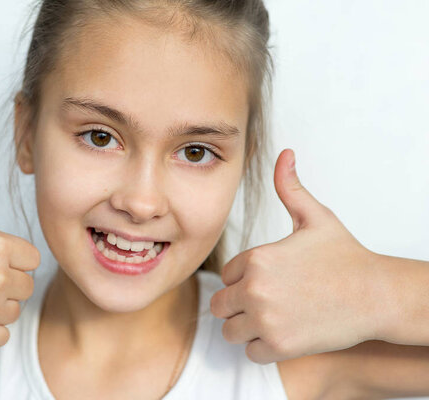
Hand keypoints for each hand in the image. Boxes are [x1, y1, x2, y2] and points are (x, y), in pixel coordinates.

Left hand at [210, 149, 379, 363]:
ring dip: (246, 327)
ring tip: (273, 318)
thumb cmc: (346, 257)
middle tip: (266, 303)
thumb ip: (291, 188)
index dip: (244, 279)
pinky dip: (262, 347)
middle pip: (221, 304)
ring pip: (231, 330)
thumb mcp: (316, 218)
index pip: (226, 275)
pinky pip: (250, 352)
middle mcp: (254, 288)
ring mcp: (266, 319)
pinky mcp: (279, 345)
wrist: (377, 295)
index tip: (269, 281)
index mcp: (256, 258)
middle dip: (238, 305)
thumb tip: (284, 154)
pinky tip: (283, 333)